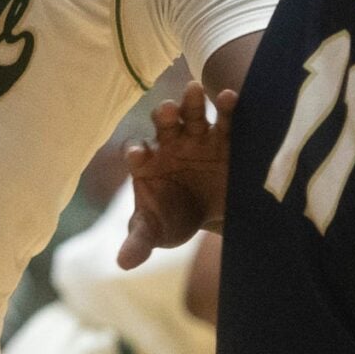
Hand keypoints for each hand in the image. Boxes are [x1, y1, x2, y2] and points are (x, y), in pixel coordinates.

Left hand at [118, 81, 236, 268]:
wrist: (209, 215)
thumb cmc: (172, 217)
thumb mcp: (156, 231)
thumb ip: (140, 241)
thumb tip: (123, 263)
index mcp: (147, 162)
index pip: (137, 152)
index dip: (137, 152)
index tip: (138, 154)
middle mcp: (169, 142)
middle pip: (163, 124)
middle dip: (164, 116)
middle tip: (167, 111)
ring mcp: (196, 136)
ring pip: (192, 113)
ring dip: (192, 102)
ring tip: (195, 91)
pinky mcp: (224, 137)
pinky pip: (225, 119)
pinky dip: (228, 107)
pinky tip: (231, 97)